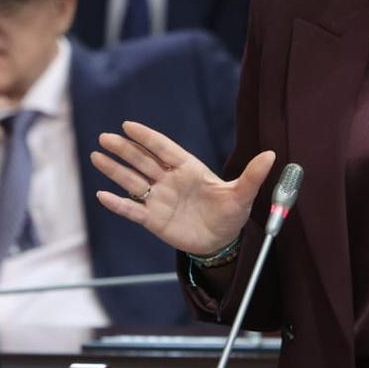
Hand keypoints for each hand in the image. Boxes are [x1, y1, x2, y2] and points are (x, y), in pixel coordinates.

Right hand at [91, 121, 275, 255]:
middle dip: (124, 149)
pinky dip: (118, 203)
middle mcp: (169, 180)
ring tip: (96, 157)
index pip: (163, 148)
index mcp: (188, 168)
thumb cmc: (230, 213)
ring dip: (115, 170)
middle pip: (142, 161)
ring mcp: (159, 198)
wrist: (221, 241)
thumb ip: (252, 175)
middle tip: (104, 138)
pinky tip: (102, 195)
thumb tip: (272, 156)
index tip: (128, 125)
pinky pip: (133, 209)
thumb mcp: (242, 195)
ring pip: (133, 181)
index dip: (146, 137)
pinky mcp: (154, 220)